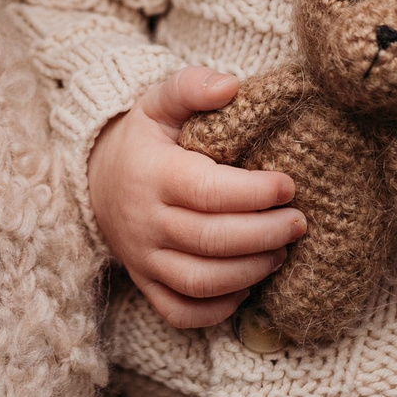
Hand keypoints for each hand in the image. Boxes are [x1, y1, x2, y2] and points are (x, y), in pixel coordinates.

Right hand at [88, 68, 304, 328]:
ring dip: (248, 272)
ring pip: (199, 281)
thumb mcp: (160, 102)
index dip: (253, 193)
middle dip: (264, 235)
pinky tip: (246, 286)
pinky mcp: (146, 283)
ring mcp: (143, 258)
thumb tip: (230, 85)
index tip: (288, 185)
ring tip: (281, 252)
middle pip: (210, 240)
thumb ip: (192, 86)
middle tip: (298, 222)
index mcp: (153, 174)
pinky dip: (217, 309)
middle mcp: (145, 221)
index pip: (207, 191)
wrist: (98, 178)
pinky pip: (181, 311)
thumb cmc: (145, 139)